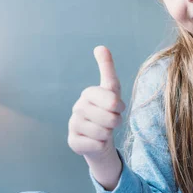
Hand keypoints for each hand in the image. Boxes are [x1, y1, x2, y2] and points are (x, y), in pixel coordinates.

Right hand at [67, 46, 125, 161]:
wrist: (99, 137)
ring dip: (108, 134)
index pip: (112, 100)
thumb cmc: (107, 110)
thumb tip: (100, 47)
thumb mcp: (111, 89)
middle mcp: (77, 108)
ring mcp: (73, 125)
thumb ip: (107, 68)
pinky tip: (96, 141)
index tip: (117, 108)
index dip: (119, 107)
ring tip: (104, 130)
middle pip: (110, 119)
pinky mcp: (73, 142)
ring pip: (103, 133)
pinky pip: (96, 145)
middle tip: (111, 121)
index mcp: (88, 93)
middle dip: (116, 122)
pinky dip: (101, 145)